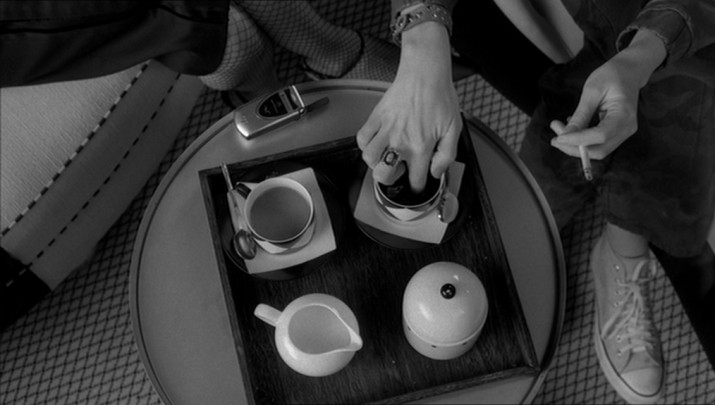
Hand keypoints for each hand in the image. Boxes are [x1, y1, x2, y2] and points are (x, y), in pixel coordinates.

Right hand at [356, 22, 461, 191]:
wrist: (425, 73)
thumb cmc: (440, 97)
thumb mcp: (453, 129)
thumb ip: (446, 155)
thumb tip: (435, 173)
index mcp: (421, 147)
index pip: (415, 180)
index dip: (417, 186)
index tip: (417, 183)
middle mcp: (400, 142)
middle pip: (383, 175)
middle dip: (390, 179)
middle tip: (398, 170)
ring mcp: (385, 130)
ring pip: (369, 159)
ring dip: (376, 163)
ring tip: (386, 156)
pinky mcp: (376, 118)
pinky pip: (362, 139)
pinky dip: (366, 145)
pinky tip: (377, 141)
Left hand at [550, 29, 665, 158]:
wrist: (628, 72)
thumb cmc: (611, 76)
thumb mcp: (592, 91)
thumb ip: (580, 114)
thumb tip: (565, 135)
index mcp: (624, 115)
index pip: (600, 136)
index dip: (578, 140)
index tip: (558, 138)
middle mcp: (627, 128)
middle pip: (599, 150)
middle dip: (573, 147)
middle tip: (554, 137)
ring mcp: (623, 133)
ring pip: (597, 150)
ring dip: (575, 145)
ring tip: (558, 128)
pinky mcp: (616, 133)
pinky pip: (597, 144)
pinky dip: (581, 141)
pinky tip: (570, 128)